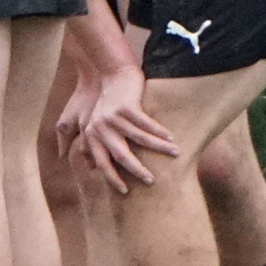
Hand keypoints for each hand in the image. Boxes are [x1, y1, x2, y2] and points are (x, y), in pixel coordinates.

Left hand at [66, 65, 178, 192]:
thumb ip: (94, 144)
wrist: (112, 74)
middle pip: (120, 155)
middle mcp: (100, 127)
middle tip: (151, 181)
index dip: (112, 178)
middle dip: (137, 170)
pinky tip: (171, 137)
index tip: (125, 191)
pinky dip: (160, 131)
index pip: (102, 162)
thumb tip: (90, 167)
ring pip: (139, 139)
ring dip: (159, 148)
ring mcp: (112, 117)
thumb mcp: (96, 123)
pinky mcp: (126, 106)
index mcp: (93, 135)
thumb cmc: (108, 103)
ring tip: (175, 154)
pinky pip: (146, 123)